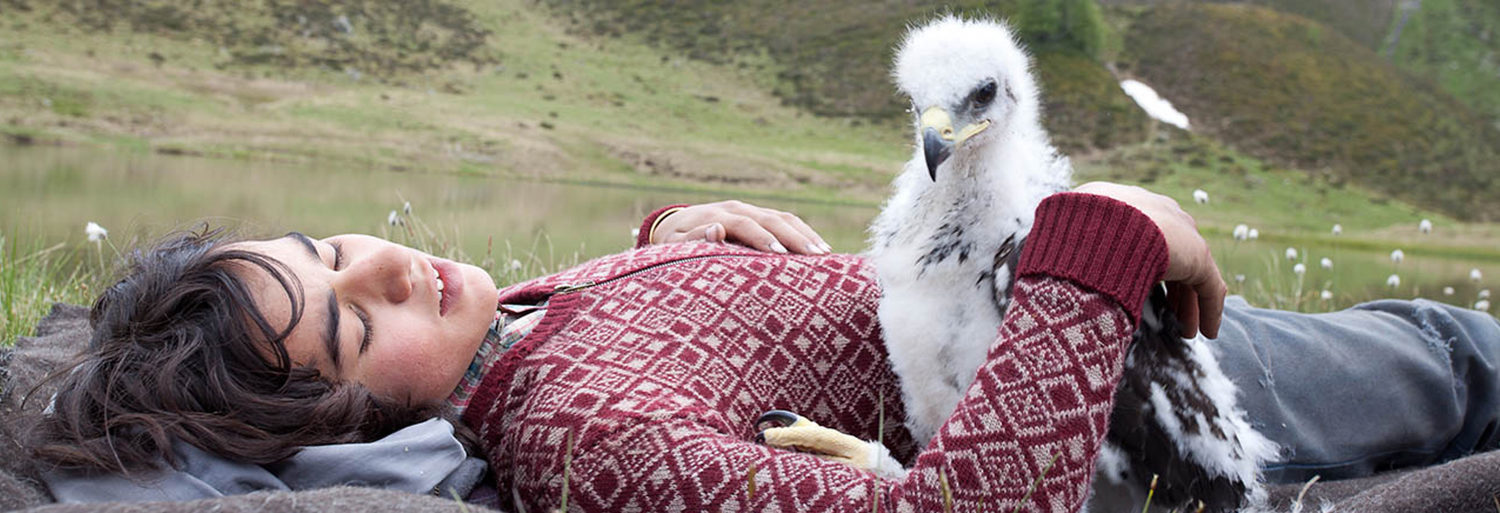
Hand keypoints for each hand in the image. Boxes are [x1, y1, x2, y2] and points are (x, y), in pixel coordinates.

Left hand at [651, 200, 832, 254]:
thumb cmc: (673, 243)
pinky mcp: (758, 216)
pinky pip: (785, 221)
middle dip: (794, 237)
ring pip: (783, 217)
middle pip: (771, 218)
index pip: (744, 224)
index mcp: (716, 215)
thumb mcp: (673, 245)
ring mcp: (750, 210)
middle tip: (815, 256)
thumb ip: (693, 239)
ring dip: (805, 234)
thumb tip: (717, 229)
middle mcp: (736, 208)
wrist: (674, 225)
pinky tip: (820, 248)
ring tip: (825, 254)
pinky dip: (804, 232)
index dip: (761, 238)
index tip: (780, 253)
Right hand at [1073, 182, 1226, 338]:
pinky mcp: (1198, 256)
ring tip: (1185, 331)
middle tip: (1167, 315)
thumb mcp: (1063, 234)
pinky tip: (1207, 332)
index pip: (1143, 237)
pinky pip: (1208, 287)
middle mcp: (1158, 213)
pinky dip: (1209, 311)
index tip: (1137, 290)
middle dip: (1170, 288)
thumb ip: (1068, 246)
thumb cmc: (1073, 231)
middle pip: (1171, 256)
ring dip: (1189, 305)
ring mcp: (1181, 233)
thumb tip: (1047, 264)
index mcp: (1126, 204)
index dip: (1142, 266)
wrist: (1101, 226)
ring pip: (1191, 275)